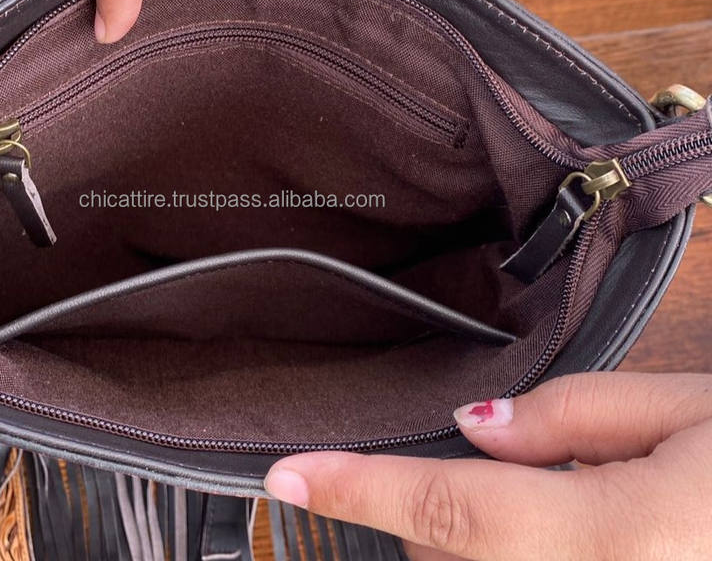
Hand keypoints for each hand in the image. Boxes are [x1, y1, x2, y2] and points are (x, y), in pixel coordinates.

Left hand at [264, 372, 711, 559]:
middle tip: (474, 472)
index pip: (452, 513)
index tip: (285, 476)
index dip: (357, 492)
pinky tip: (589, 515)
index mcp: (623, 541)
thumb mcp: (695, 410)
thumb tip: (473, 433)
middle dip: (441, 517)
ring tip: (586, 492)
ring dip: (489, 539)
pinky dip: (529, 547)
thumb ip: (573, 418)